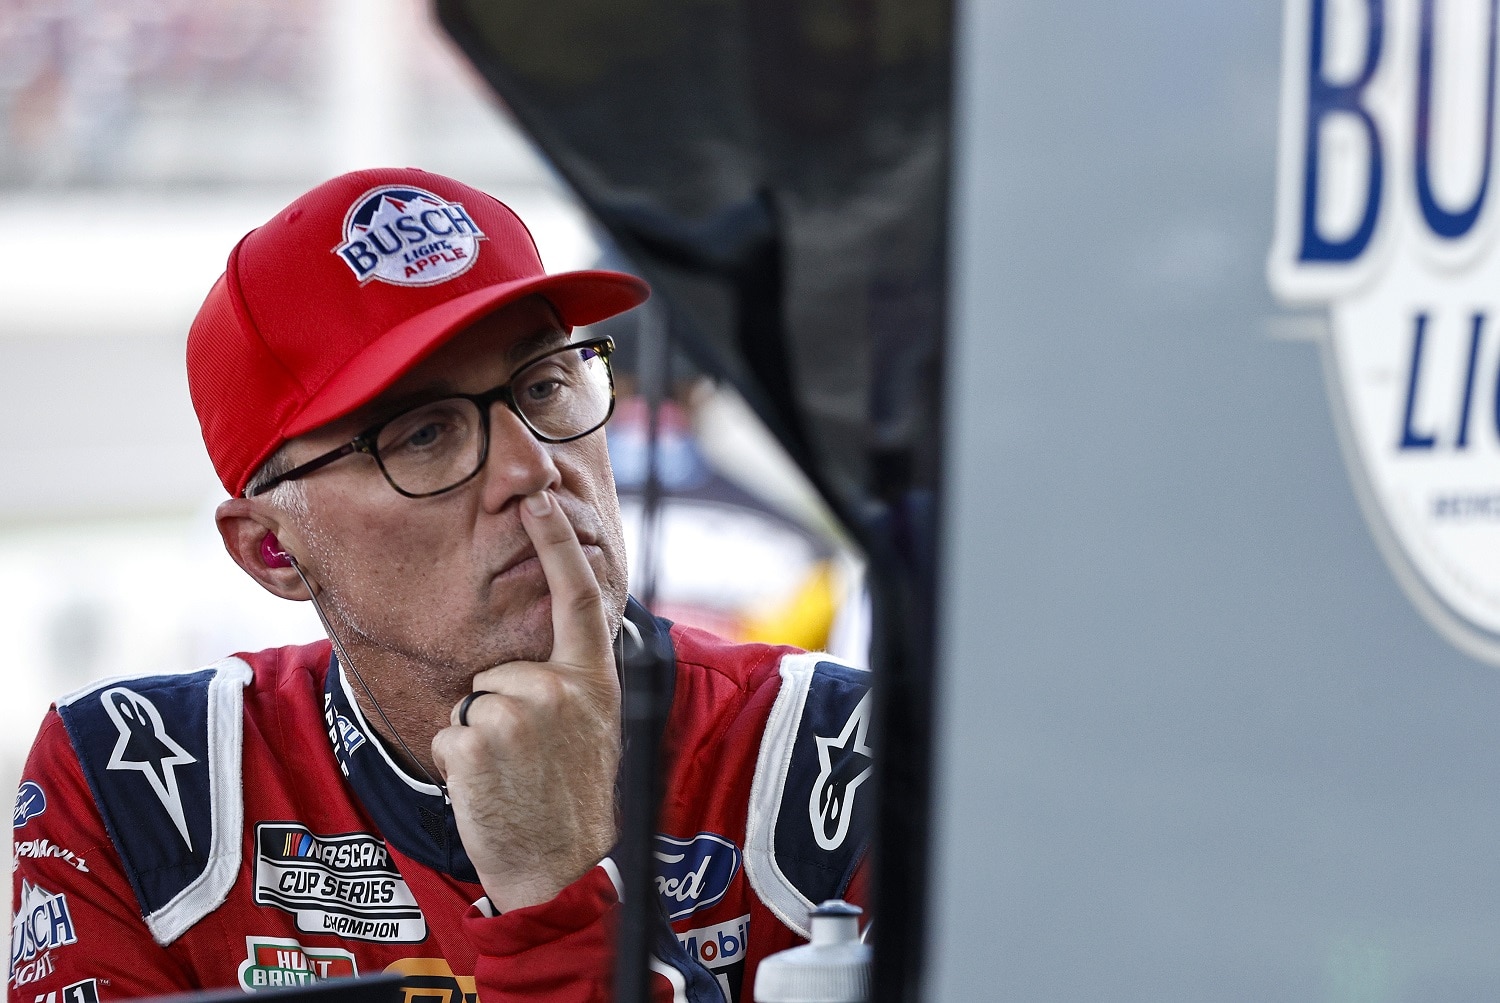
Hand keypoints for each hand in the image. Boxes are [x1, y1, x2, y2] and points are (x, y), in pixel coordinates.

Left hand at [431, 489, 620, 911]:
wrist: (561, 867)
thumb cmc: (572, 798)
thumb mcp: (593, 729)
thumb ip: (571, 683)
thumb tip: (541, 655)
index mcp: (593, 680)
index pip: (577, 597)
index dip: (557, 544)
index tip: (539, 499)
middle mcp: (560, 689)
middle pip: (500, 668)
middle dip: (499, 705)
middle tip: (529, 757)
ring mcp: (519, 714)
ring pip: (472, 699)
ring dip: (478, 737)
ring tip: (511, 774)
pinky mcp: (477, 742)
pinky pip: (449, 733)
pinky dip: (458, 763)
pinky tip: (490, 788)